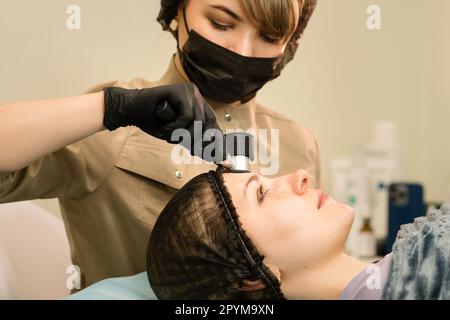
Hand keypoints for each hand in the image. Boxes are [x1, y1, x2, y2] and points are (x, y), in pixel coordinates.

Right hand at [103, 83, 224, 161]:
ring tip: (169, 135)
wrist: (132, 110)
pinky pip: (186, 117)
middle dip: (197, 142)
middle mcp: (196, 96)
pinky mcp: (181, 91)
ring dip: (181, 135)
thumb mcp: (178, 135)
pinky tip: (165, 127)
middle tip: (187, 148)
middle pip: (207, 126)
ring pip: (197, 123)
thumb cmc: (154, 122)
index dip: (218, 143)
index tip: (224, 160)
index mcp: (197, 105)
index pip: (213, 125)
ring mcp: (190, 92)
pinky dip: (175, 127)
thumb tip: (215, 156)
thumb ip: (194, 142)